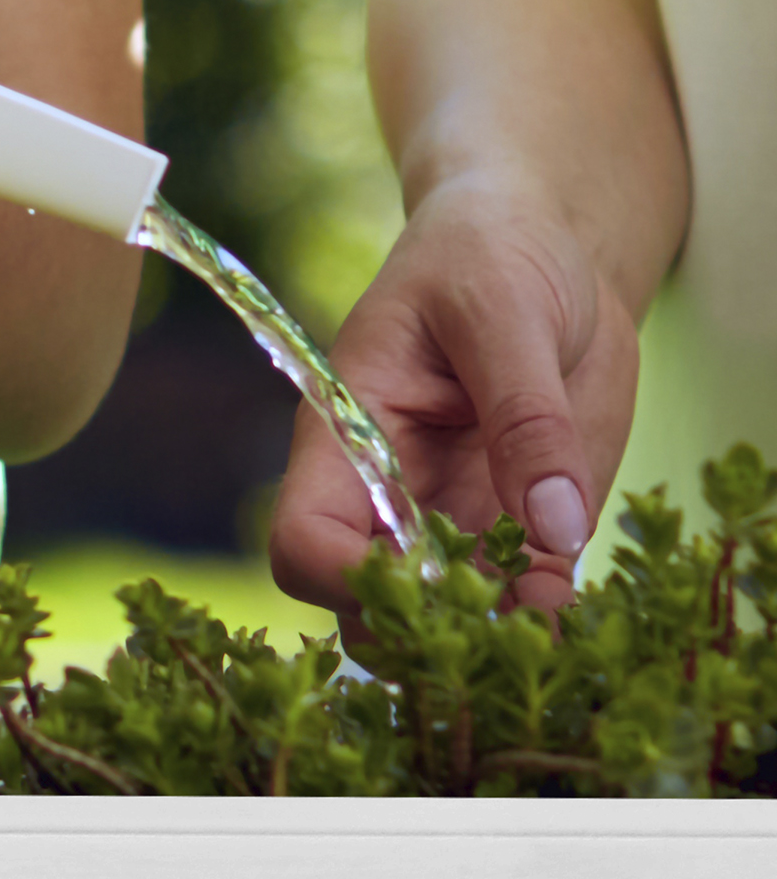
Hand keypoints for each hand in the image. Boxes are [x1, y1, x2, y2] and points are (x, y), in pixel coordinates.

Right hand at [268, 176, 641, 614]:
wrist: (547, 244)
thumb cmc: (491, 253)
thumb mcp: (505, 312)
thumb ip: (525, 418)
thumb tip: (553, 527)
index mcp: (345, 436)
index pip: (304, 540)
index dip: (347, 580)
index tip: (425, 587)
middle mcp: (384, 495)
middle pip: (362, 606)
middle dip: (424, 630)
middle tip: (503, 615)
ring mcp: (449, 518)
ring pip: (440, 620)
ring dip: (492, 635)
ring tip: (555, 610)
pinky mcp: (518, 527)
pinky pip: (517, 600)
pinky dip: (543, 617)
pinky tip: (574, 600)